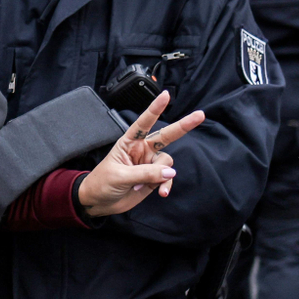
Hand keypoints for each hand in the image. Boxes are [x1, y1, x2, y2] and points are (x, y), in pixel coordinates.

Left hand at [76, 90, 204, 217]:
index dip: (155, 109)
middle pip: (166, 135)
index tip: (165, 95)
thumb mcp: (119, 176)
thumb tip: (170, 172)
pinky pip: (168, 178)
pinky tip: (161, 193)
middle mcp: (142, 150)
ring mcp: (149, 164)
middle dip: (183, 126)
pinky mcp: (154, 178)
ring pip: (167, 162)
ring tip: (149, 187)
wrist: (99, 202)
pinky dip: (167, 185)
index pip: (143, 123)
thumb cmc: (102, 183)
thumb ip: (144, 173)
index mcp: (129, 142)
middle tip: (200, 115)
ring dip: (163, 175)